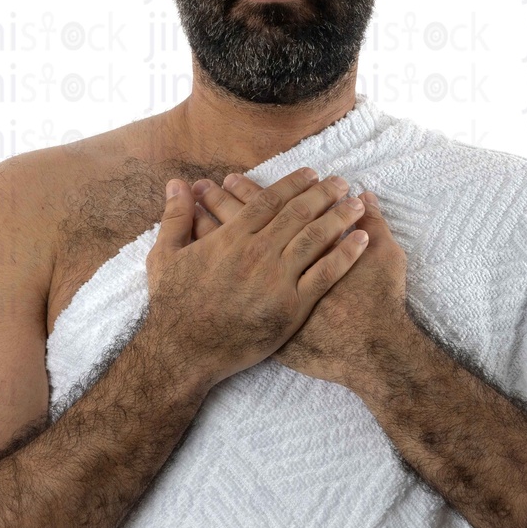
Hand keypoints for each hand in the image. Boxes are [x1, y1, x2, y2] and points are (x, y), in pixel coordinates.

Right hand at [143, 169, 368, 389]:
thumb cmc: (172, 307)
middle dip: (323, 193)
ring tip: (357, 203)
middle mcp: (258, 253)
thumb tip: (176, 183)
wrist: (184, 354)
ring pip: (316, 238)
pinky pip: (326, 275)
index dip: (293, 183)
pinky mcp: (292, 308)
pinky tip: (362, 240)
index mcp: (231, 238)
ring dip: (340, 217)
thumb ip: (175, 217)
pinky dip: (347, 254)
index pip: (269, 200)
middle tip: (342, 181)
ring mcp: (277, 281)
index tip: (311, 173)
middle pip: (299, 214)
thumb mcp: (164, 256)